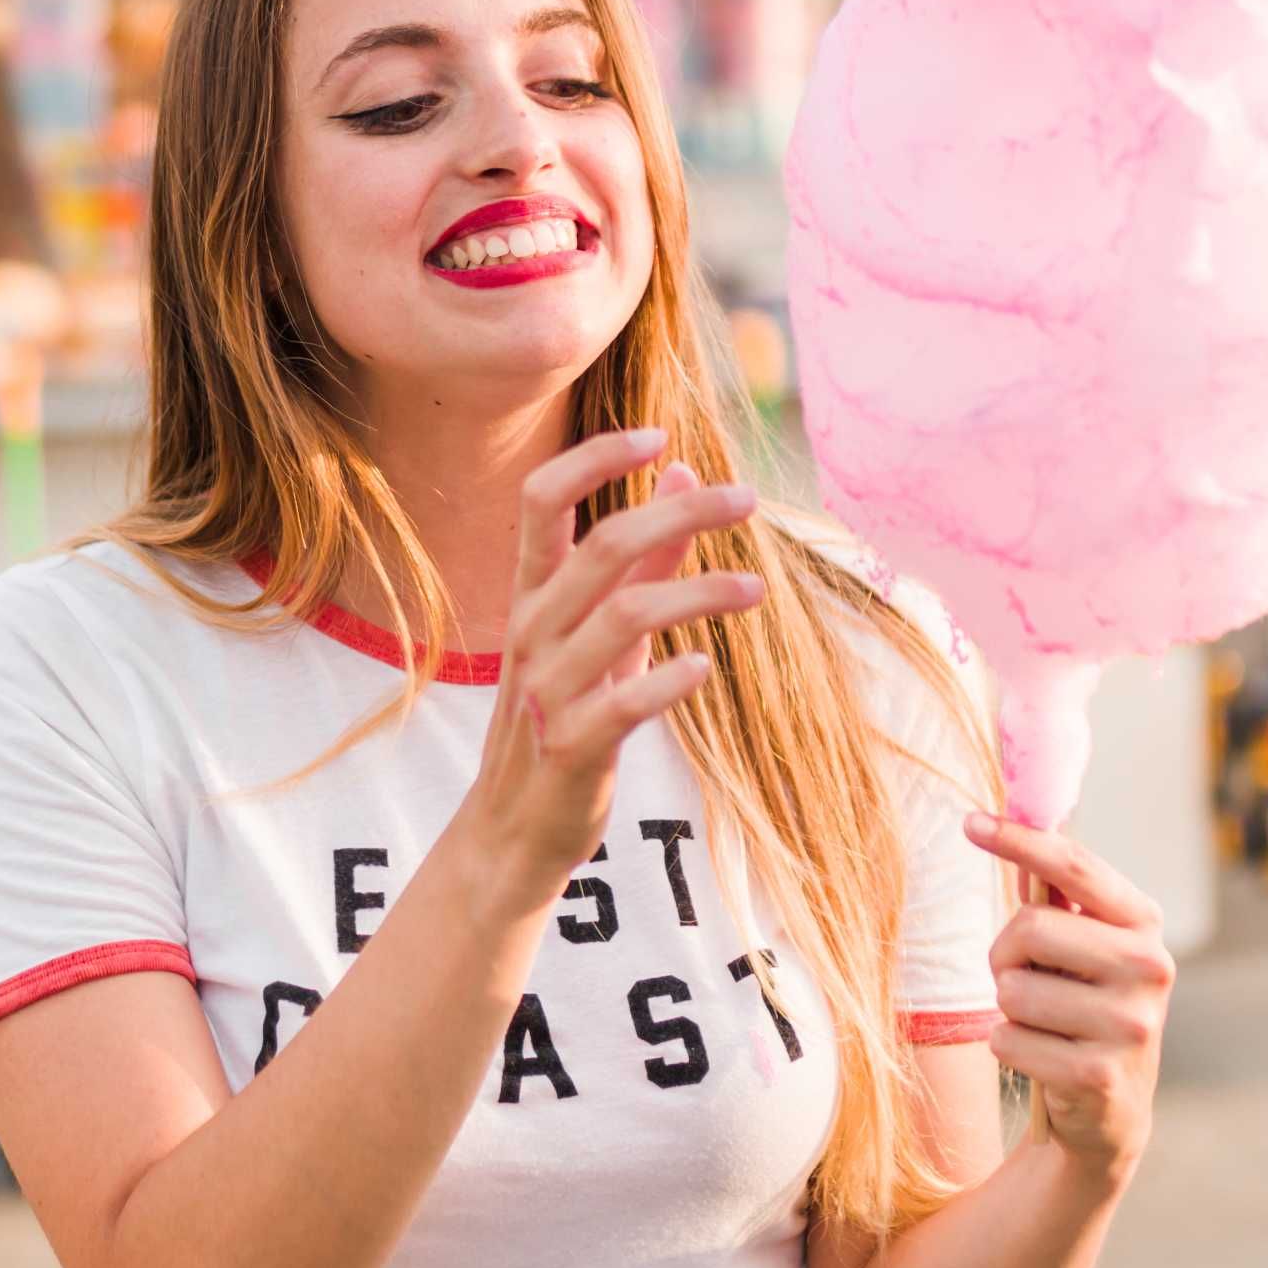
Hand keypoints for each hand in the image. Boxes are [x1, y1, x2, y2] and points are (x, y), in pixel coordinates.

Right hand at [462, 426, 763, 907]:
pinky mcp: (571, 747)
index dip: (595, 457)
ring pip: (624, 615)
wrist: (513, 831)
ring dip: (697, 592)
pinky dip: (668, 679)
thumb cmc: (564, 716)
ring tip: (754, 587)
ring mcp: (547, 690)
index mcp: (532, 595)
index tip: (659, 436)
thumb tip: (681, 471)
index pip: (542, 498)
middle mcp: (532, 631)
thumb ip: (642, 556)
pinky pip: (622, 702)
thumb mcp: (600, 633)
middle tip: (746, 499)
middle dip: (679, 512)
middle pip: (602, 546)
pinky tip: (704, 667)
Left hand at [964, 815, 1176, 1194]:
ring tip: (1043, 1023)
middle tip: (1023, 977)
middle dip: (1005, 954)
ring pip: (1013, 989)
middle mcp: (1151, 968)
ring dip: (1008, 1007)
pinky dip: (1009, 1047)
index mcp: (1144, 923)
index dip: (1019, 839)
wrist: (1108, 1110)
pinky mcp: (1099, 1074)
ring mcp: (1131, 1025)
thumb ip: (1054, 895)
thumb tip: (1009, 822)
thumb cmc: (1082, 1007)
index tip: (970, 822)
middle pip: (1030, 927)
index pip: (1074, 866)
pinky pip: (1007, 1039)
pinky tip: (1043, 1060)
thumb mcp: (1081, 947)